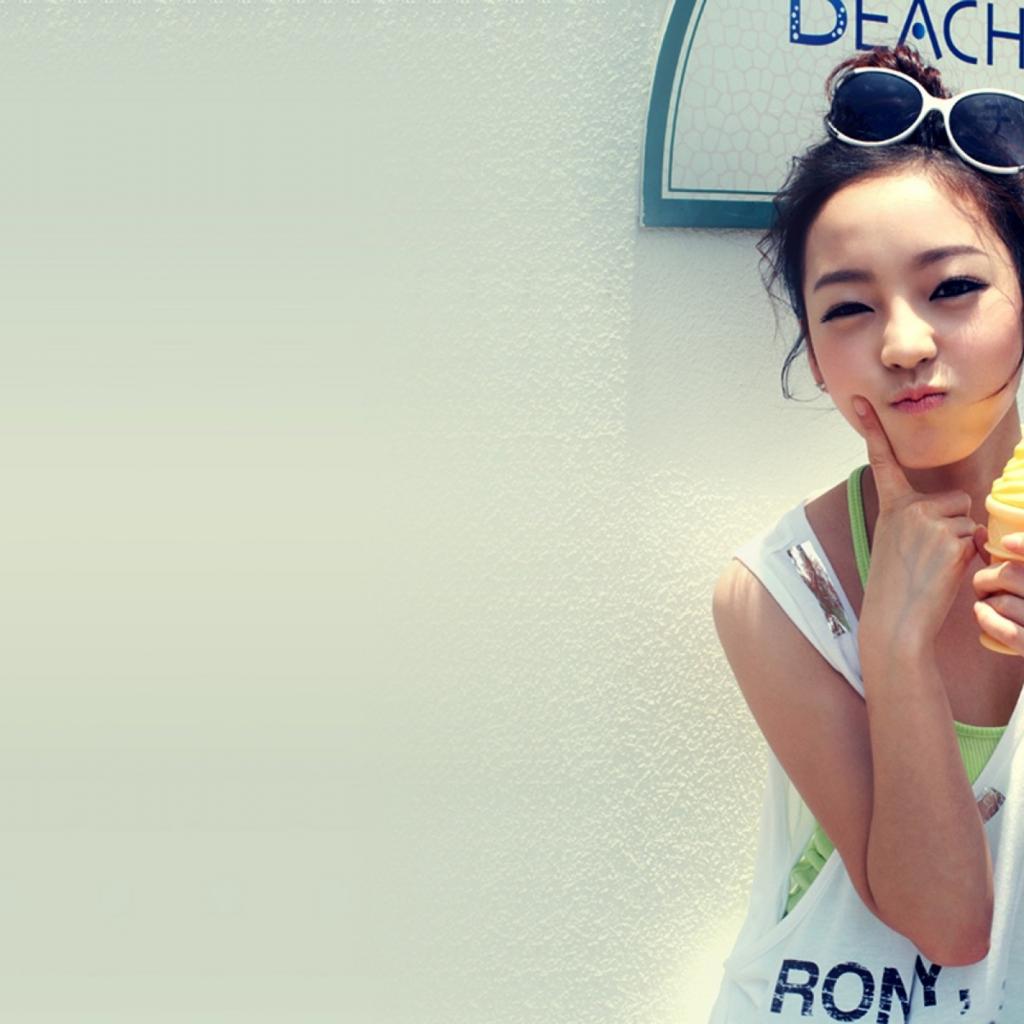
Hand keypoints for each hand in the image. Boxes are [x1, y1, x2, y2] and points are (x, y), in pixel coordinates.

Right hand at [853, 396, 980, 656]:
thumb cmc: (896, 589)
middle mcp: (908, 507)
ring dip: (961, 543)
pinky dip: (968, 557)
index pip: (882, 460)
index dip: (873, 428)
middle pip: (954, 501)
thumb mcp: (898, 545)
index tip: (860, 400)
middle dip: (953, 526)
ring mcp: (929, 520)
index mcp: (890, 507)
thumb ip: (920, 521)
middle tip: (928, 557)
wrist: (894, 620)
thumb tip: (962, 519)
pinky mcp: (950, 536)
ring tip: (934, 568)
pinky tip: (944, 573)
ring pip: (967, 520)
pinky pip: (975, 538)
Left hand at [974, 529, 1023, 654]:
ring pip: (1004, 602)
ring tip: (986, 602)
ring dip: (986, 601)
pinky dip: (988, 620)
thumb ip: (1006, 557)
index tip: (1006, 542)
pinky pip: (1008, 631)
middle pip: (1011, 575)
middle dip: (986, 578)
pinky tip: (981, 613)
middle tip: (982, 585)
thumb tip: (978, 531)